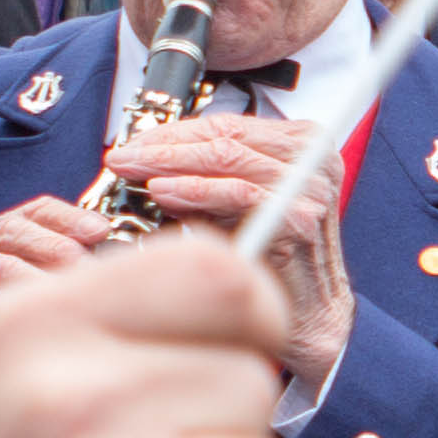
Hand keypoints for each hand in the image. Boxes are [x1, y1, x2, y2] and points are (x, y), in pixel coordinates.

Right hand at [0, 195, 104, 317]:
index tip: (101, 230)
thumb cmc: (17, 325)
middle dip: (55, 245)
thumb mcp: (42, 280)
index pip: (32, 212)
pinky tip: (43, 323)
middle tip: (87, 265)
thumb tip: (108, 236)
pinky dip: (12, 312)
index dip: (68, 217)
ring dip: (40, 278)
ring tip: (74, 294)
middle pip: (9, 232)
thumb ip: (69, 252)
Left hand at [97, 111, 355, 389]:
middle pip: (225, 137)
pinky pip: (237, 194)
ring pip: (228, 159)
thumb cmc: (273, 259)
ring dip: (173, 163)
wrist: (311, 314)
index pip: (227, 124)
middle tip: (124, 157)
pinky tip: (163, 192)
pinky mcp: (299, 217)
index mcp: (302, 143)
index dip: (175, 131)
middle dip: (166, 145)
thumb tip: (148, 160)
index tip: (135, 143)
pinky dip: (195, 191)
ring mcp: (310, 185)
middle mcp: (313, 156)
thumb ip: (207, 176)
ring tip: (135, 171)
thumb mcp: (237, 203)